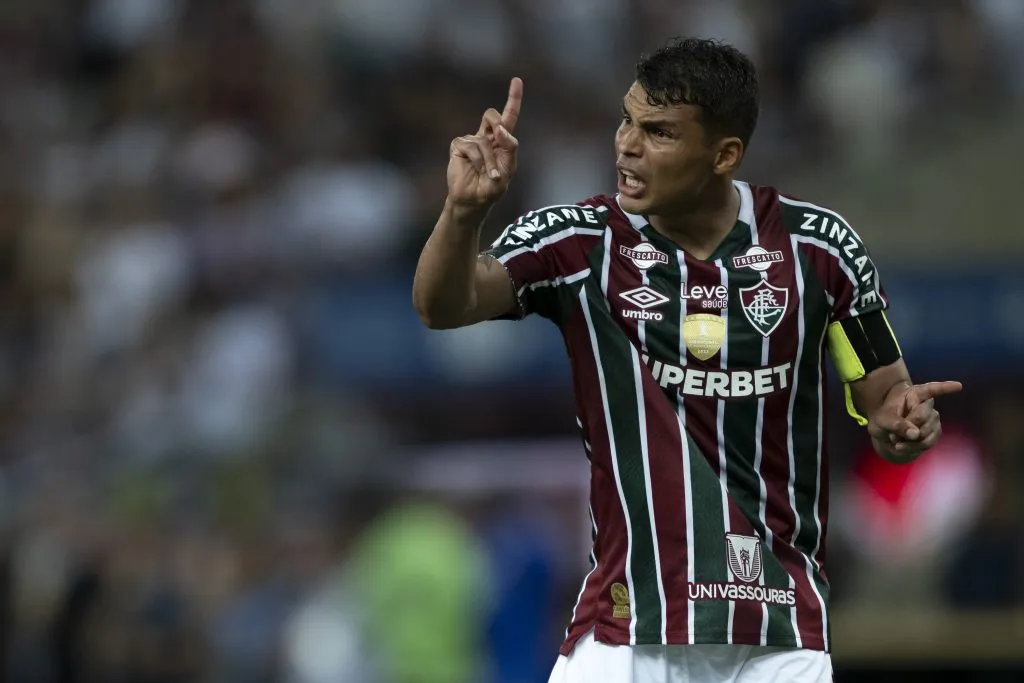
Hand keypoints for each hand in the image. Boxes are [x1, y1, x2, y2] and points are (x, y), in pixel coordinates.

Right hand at [447, 77, 521, 210]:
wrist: (473, 201)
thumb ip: (509, 149)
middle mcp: (485, 136)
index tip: (517, 80)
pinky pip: (472, 147)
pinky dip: (478, 161)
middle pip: (493, 116)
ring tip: (491, 175)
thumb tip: (501, 130)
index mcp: (501, 141)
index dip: (513, 98)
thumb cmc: (491, 188)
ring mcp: (470, 140)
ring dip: (490, 160)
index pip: (508, 116)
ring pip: (485, 141)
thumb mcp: (508, 170)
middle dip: (498, 124)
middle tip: (499, 137)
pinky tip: (478, 171)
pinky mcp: (458, 146)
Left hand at [867, 380, 962, 462]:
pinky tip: (902, 446)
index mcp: (914, 394)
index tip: (958, 386)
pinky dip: (913, 447)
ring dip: (908, 440)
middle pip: (922, 416)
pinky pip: (928, 443)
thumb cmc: (884, 419)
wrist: (887, 433)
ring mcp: (933, 419)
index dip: (945, 388)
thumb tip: (916, 434)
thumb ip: (896, 424)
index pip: (931, 389)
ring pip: (926, 432)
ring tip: (895, 438)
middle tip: (892, 431)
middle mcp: (927, 405)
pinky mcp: (935, 432)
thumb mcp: (882, 420)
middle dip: (906, 426)